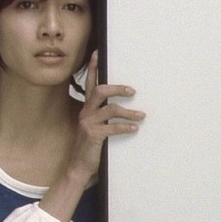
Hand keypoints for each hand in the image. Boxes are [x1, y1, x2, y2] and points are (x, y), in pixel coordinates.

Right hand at [68, 50, 144, 181]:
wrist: (78, 168)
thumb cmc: (89, 148)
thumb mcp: (94, 128)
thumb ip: (103, 117)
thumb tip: (120, 109)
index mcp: (86, 109)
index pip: (89, 84)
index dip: (93, 68)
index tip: (98, 53)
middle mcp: (85, 113)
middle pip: (99, 91)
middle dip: (117, 88)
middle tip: (132, 91)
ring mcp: (88, 124)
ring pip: (110, 109)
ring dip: (128, 111)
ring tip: (142, 115)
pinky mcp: (93, 135)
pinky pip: (112, 127)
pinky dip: (125, 127)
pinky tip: (135, 128)